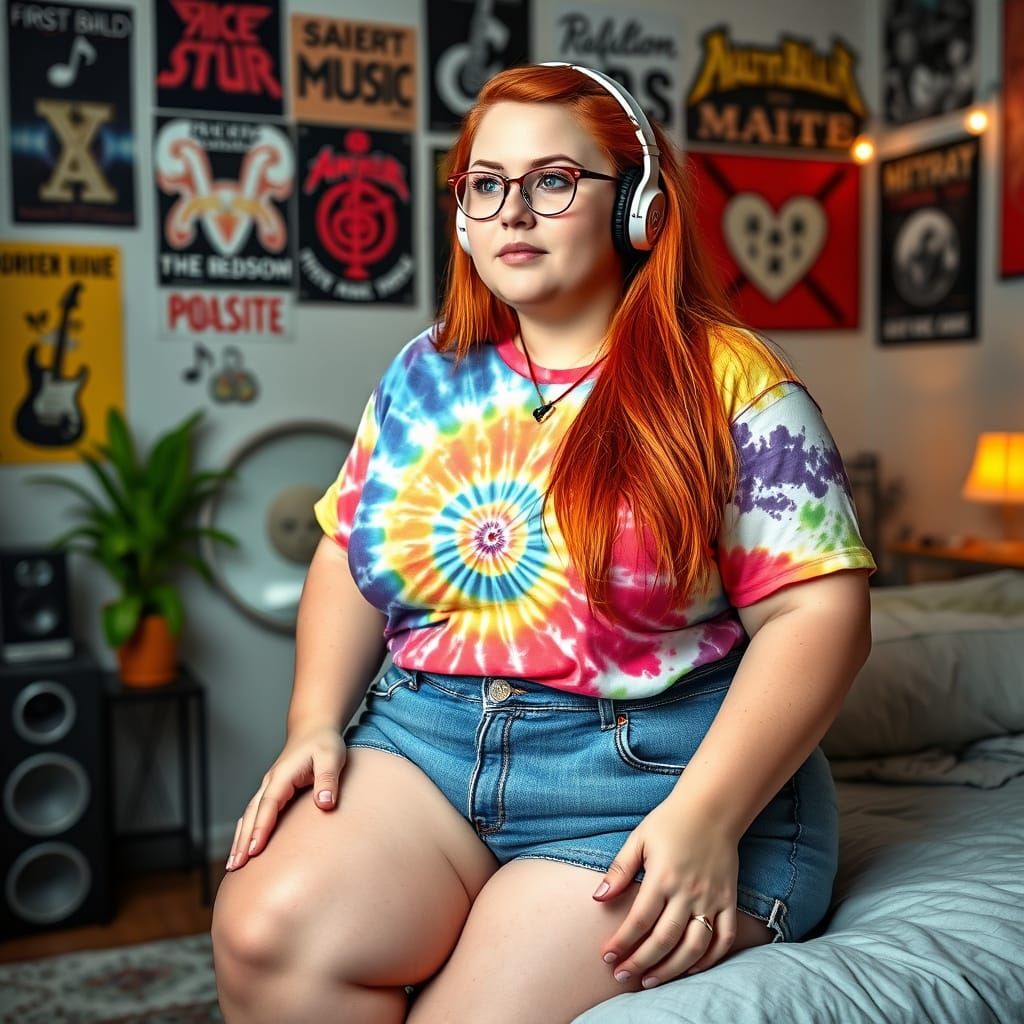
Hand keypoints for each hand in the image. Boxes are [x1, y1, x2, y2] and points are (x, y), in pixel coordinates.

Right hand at [225, 724, 345, 870]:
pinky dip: (246, 831)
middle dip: (242, 840)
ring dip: (240, 839)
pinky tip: (242, 848)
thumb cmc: (324, 743)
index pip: (269, 804)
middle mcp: (270, 783)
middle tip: (235, 866)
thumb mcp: (332, 757)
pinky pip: (254, 814)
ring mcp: (268, 788)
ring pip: (249, 816)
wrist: (314, 729)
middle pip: (252, 814)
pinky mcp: (271, 793)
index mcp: (282, 775)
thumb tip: (324, 804)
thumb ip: (328, 780)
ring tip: (232, 865)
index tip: (254, 850)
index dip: (261, 827)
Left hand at [592, 799, 740, 988]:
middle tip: (622, 977)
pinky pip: (724, 938)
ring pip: (694, 947)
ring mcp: (711, 899)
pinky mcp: (728, 900)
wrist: (713, 807)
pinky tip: (691, 968)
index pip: (638, 920)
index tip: (607, 958)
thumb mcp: (639, 838)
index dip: (621, 943)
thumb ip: (619, 870)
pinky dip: (710, 959)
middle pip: (664, 940)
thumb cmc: (671, 821)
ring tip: (650, 980)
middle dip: (640, 962)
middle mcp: (688, 892)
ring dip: (671, 969)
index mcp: (662, 876)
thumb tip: (598, 897)